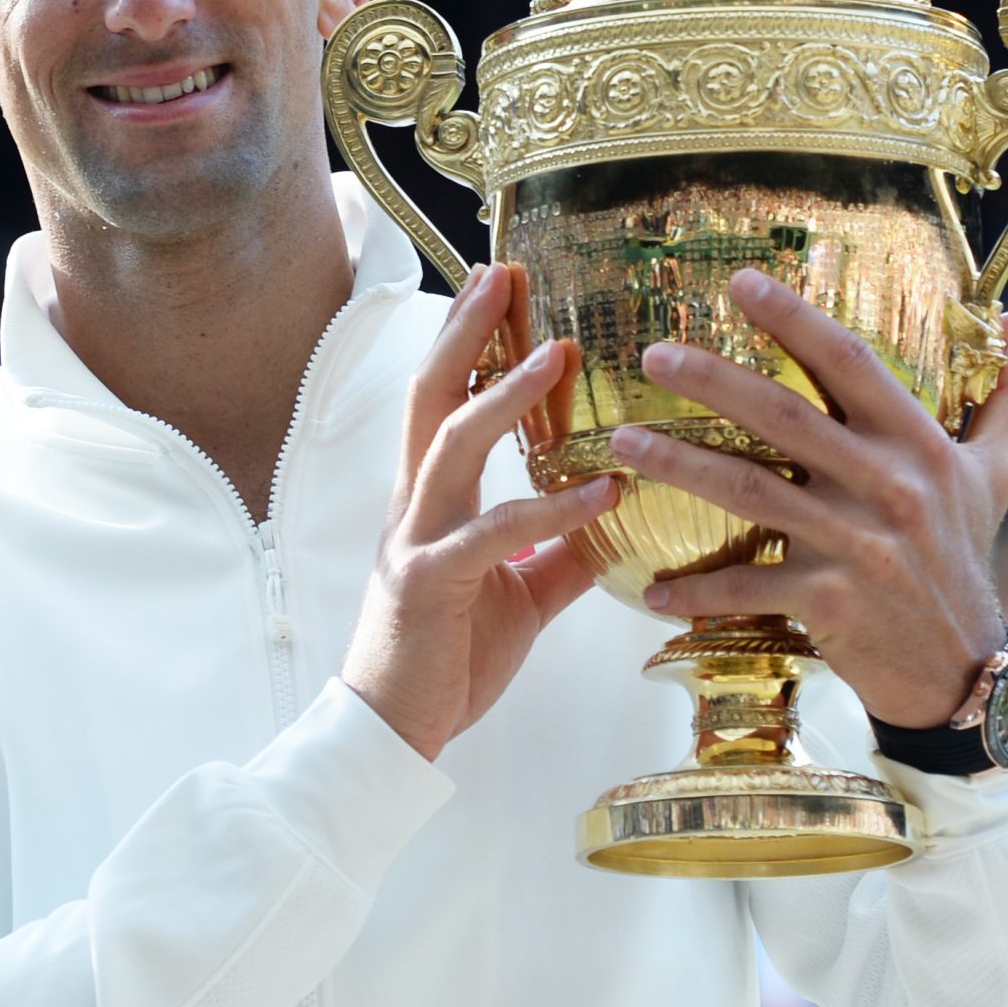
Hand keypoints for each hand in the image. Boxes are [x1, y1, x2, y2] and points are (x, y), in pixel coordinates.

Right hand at [341, 264, 616, 760]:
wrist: (394, 731)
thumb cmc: (448, 660)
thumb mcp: (520, 595)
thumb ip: (559, 552)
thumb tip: (613, 518)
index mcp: (430, 501)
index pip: (444, 402)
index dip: (469, 344)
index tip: (500, 290)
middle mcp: (415, 506)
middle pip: (432, 396)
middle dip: (467, 333)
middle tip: (504, 275)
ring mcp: (418, 539)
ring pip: (454, 444)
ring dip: (505, 394)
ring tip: (558, 353)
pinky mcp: (432, 582)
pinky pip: (495, 532)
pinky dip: (552, 508)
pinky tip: (604, 490)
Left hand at [608, 267, 1007, 728]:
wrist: (961, 670)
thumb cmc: (965, 557)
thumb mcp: (995, 474)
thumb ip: (1006, 394)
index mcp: (918, 443)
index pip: (850, 363)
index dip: (795, 318)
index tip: (740, 281)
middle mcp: (887, 485)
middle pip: (785, 416)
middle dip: (712, 380)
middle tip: (652, 354)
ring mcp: (856, 543)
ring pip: (750, 491)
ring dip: (679, 464)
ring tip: (621, 442)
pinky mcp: (829, 599)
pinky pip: (747, 586)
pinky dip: (697, 588)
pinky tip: (651, 588)